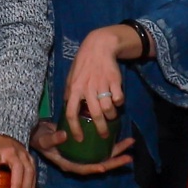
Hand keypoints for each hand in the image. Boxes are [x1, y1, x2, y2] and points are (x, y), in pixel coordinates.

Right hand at [30, 121, 135, 175]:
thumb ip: (52, 139)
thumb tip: (64, 135)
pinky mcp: (86, 145)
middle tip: (129, 157)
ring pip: (103, 154)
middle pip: (99, 163)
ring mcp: (83, 153)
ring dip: (117, 150)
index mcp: (68, 163)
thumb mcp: (43, 139)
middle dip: (114, 160)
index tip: (105, 168)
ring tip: (131, 143)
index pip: (84, 169)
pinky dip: (110, 142)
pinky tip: (120, 135)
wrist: (39, 132)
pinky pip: (100, 146)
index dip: (95, 168)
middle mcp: (78, 160)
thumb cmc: (39, 138)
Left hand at [62, 24, 134, 142]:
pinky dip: (119, 102)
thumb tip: (68, 109)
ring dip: (111, 115)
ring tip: (112, 116)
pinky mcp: (115, 81)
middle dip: (101, 128)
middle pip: (95, 114)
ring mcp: (102, 85)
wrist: (99, 48)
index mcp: (74, 89)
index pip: (71, 113)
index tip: (80, 139)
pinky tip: (117, 101)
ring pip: (108, 108)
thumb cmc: (83, 64)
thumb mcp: (71, 78)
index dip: (75, 128)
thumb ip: (70, 93)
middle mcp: (87, 89)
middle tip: (104, 135)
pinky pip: (119, 98)